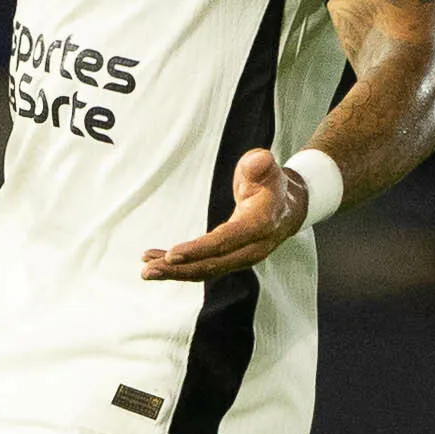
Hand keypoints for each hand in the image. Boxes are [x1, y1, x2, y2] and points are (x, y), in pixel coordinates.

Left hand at [141, 147, 309, 281]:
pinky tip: (155, 260)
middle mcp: (252, 248)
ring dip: (174, 272)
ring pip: (206, 270)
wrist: (288, 207)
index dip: (199, 249)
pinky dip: (180, 267)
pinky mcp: (230, 260)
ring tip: (146, 270)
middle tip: (147, 271)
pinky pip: (204, 266)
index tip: (171, 255)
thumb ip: (260, 164)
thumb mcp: (268, 169)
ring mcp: (241, 258)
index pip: (226, 241)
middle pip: (213, 263)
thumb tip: (258, 160)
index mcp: (260, 225)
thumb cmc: (271, 183)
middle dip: (179, 270)